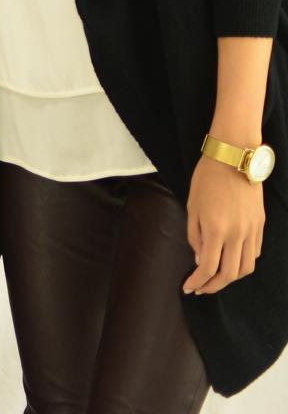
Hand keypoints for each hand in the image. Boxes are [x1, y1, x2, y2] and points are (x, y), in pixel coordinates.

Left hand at [184, 154, 265, 294]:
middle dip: (214, 286)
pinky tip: (230, 261)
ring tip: (216, 279)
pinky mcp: (260, 225)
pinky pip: (254, 253)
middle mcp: (237, 234)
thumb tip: (200, 260)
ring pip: (246, 267)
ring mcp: (252, 231)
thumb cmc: (206, 179)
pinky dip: (243, 263)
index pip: (208, 268)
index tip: (188, 288)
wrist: (233, 158)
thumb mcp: (192, 207)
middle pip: (230, 274)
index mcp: (216, 229)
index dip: (198, 282)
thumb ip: (196, 236)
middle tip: (201, 289)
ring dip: (231, 278)